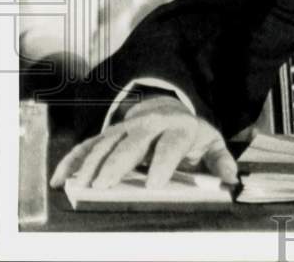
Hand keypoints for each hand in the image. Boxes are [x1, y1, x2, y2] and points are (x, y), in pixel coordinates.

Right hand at [50, 96, 236, 189]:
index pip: (170, 144)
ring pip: (106, 144)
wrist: (170, 108)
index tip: (154, 184)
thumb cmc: (189, 135)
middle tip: (105, 184)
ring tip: (82, 185)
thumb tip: (232, 178)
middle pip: (132, 144)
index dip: (163, 163)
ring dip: (92, 164)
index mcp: (178, 128)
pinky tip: (61, 178)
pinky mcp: (108, 135)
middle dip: (118, 163)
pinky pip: (88, 146)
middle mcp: (149, 125)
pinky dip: (73, 160)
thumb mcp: (210, 143)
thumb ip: (220, 161)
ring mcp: (126, 128)